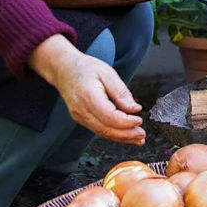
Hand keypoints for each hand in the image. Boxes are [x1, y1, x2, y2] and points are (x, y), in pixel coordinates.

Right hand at [28, 34, 144, 144]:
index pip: (109, 117)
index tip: (139, 120)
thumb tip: (134, 109)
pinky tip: (125, 135)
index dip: (126, 122)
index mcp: (88, 96)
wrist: (64, 69)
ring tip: (138, 138)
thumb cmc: (85, 68)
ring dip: (121, 138)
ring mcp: (79, 116)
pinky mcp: (81, 119)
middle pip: (106, 129)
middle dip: (126, 134)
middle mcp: (81, 109)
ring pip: (102, 133)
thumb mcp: (107, 73)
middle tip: (142, 135)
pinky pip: (98, 130)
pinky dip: (113, 134)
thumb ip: (121, 92)